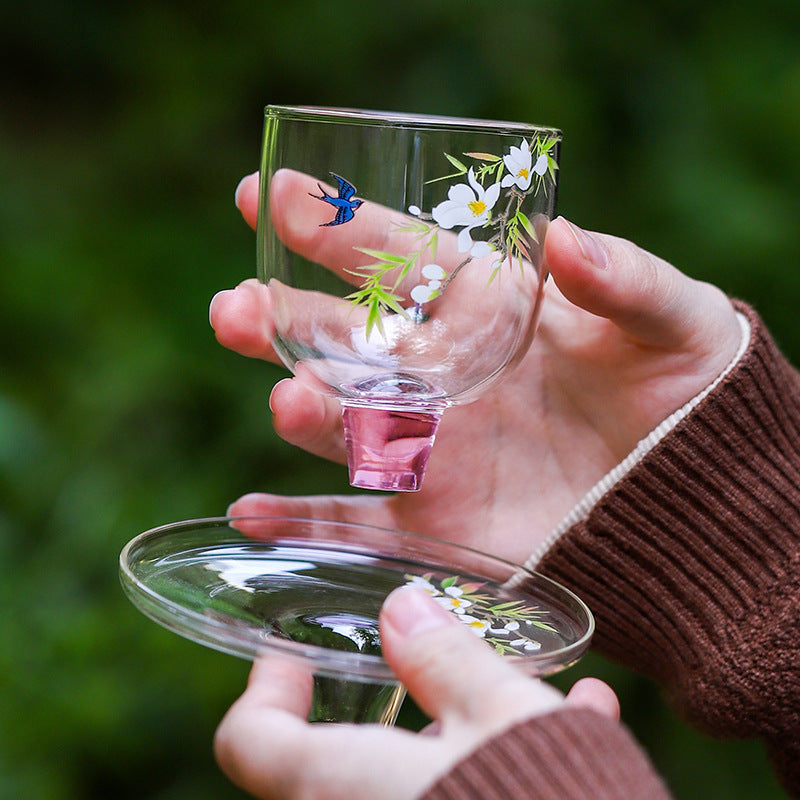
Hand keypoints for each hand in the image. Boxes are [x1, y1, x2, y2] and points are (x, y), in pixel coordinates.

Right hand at [210, 173, 741, 563]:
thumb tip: (566, 235)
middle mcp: (446, 375)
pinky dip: (303, 525)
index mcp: (488, 311)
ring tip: (287, 399)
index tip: (272, 196)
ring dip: (304, 410)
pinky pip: (357, 525)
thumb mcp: (673, 321)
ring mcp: (435, 449)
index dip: (340, 226)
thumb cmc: (686, 395)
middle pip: (350, 340)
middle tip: (236, 307)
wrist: (693, 499)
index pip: (402, 256)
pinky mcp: (438, 523)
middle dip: (288, 320)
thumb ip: (624, 277)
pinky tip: (251, 516)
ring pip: (346, 425)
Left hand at [214, 587, 618, 799]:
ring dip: (461, 741)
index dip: (266, 688)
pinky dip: (493, 773)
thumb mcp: (502, 716)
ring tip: (531, 698)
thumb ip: (445, 657)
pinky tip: (583, 727)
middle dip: (391, 710)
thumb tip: (403, 605)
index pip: (250, 741)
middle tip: (430, 667)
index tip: (294, 654)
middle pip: (336, 763)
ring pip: (410, 784)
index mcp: (342, 788)